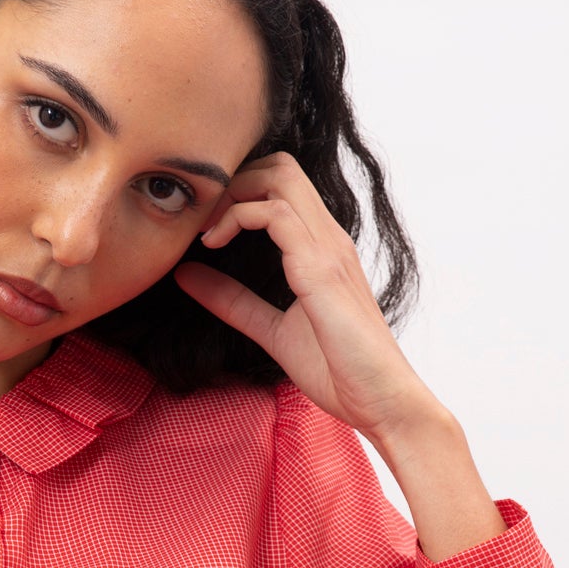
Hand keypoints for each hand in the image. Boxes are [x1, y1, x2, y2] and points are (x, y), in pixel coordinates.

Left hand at [173, 152, 434, 445]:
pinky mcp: (321, 269)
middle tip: (199, 220)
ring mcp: (328, 249)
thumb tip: (186, 275)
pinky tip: (214, 244)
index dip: (237, 189)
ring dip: (230, 195)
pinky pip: (275, 214)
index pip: (283, 182)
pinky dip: (238, 217)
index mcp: (321, 248)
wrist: (382, 401)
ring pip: (278, 178)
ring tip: (202, 231)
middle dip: (231, 180)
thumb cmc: (339, 371)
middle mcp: (328, 238)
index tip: (202, 225)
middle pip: (280, 165)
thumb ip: (233, 302)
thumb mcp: (272, 330)